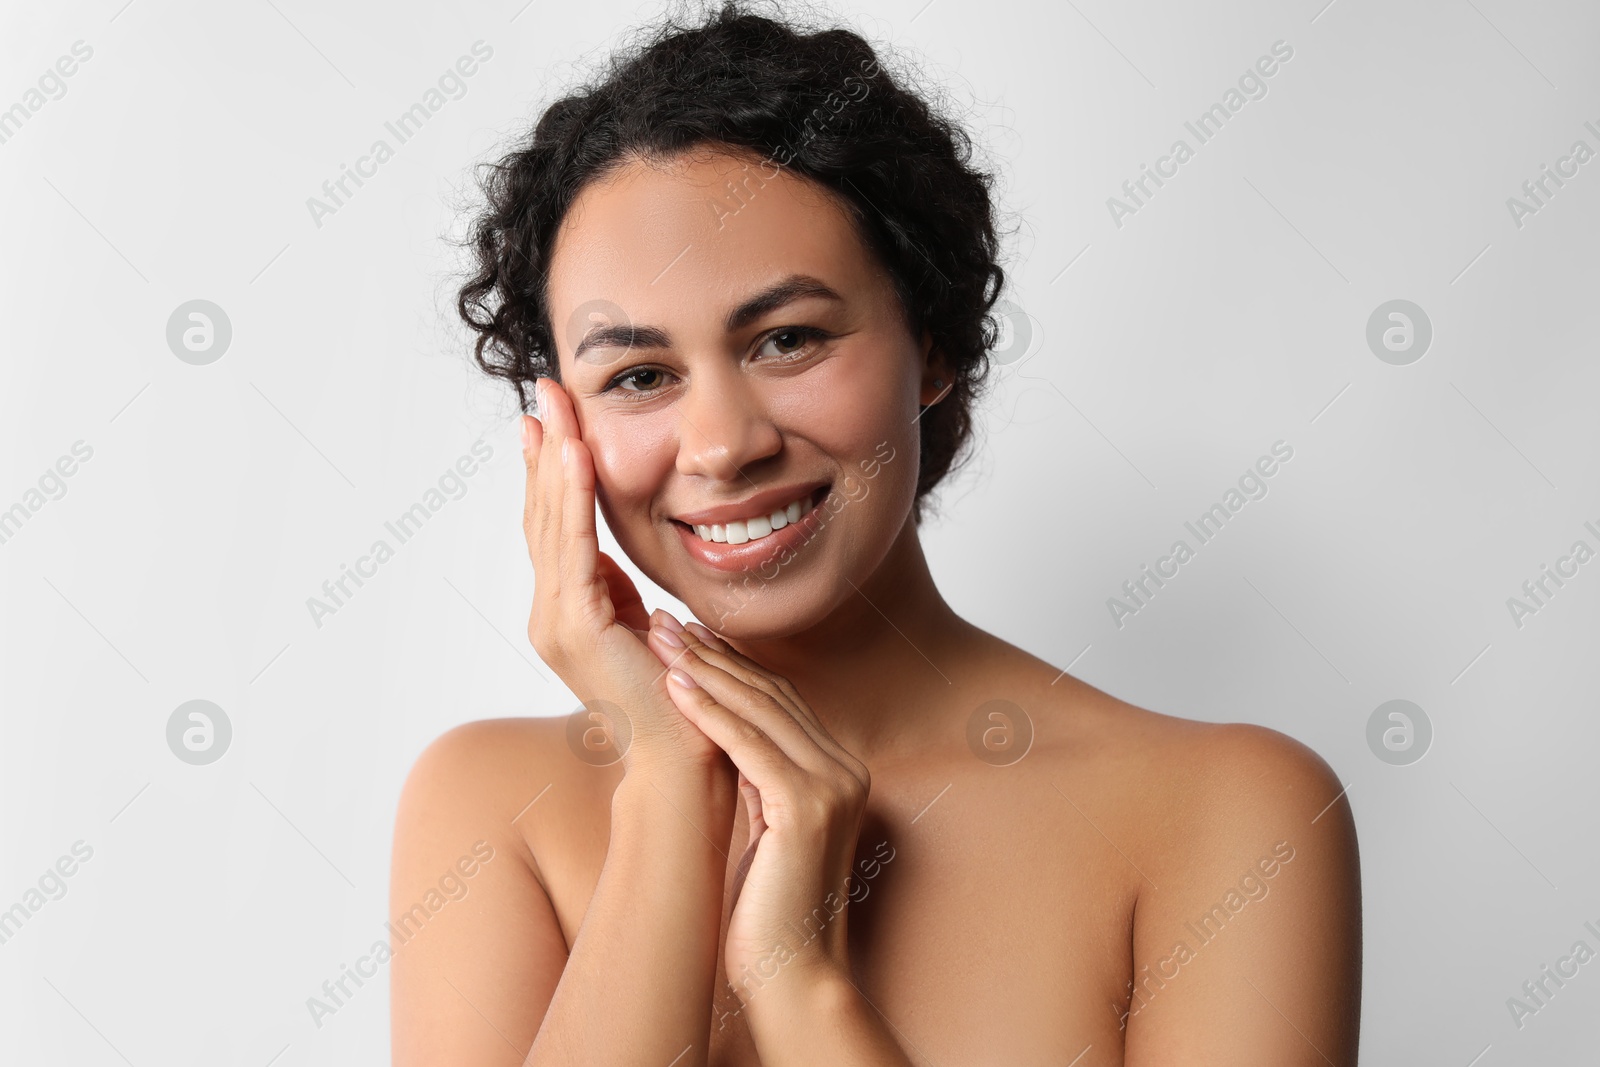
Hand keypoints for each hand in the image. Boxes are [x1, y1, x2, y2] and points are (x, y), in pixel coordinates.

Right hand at [521, 377, 723, 774]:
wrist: (685, 761)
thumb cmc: (681, 699)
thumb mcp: (648, 629)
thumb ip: (624, 595)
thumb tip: (614, 558)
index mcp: (569, 613)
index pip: (556, 526)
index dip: (551, 470)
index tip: (551, 418)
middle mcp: (551, 615)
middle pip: (542, 513)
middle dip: (544, 447)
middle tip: (543, 388)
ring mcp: (556, 622)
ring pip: (551, 523)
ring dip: (553, 458)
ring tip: (554, 405)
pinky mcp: (575, 627)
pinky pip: (571, 548)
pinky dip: (571, 497)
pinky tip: (574, 453)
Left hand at [643, 615, 870, 998]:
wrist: (794, 973)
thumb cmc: (770, 910)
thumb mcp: (766, 826)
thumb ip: (761, 780)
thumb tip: (726, 739)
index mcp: (839, 772)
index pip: (781, 701)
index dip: (732, 664)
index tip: (689, 636)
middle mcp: (845, 771)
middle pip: (772, 695)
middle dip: (715, 655)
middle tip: (667, 621)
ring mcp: (832, 787)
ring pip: (761, 712)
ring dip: (705, 671)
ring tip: (662, 641)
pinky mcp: (807, 809)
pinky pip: (750, 747)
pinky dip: (710, 714)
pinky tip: (676, 690)